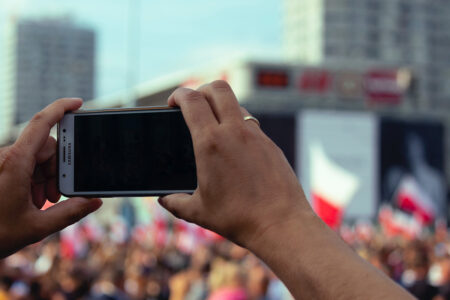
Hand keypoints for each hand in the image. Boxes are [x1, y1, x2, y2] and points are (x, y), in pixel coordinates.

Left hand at [0, 98, 101, 257]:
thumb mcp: (37, 227)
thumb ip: (71, 213)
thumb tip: (94, 202)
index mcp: (15, 163)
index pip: (41, 124)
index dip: (61, 108)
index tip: (78, 103)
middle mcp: (7, 157)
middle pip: (46, 148)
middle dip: (57, 169)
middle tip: (56, 196)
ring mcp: (3, 163)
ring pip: (37, 158)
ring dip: (46, 177)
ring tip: (42, 203)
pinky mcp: (1, 170)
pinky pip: (25, 165)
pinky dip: (34, 180)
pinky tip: (33, 201)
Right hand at [158, 80, 310, 248]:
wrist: (281, 225)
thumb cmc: (238, 218)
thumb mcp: (199, 212)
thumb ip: (175, 202)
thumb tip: (164, 200)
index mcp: (210, 143)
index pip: (192, 100)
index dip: (178, 94)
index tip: (172, 102)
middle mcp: (235, 132)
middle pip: (218, 88)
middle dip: (202, 89)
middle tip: (194, 105)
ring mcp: (257, 136)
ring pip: (237, 105)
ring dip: (222, 108)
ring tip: (214, 128)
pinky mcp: (271, 145)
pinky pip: (252, 125)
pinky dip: (239, 127)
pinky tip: (235, 149)